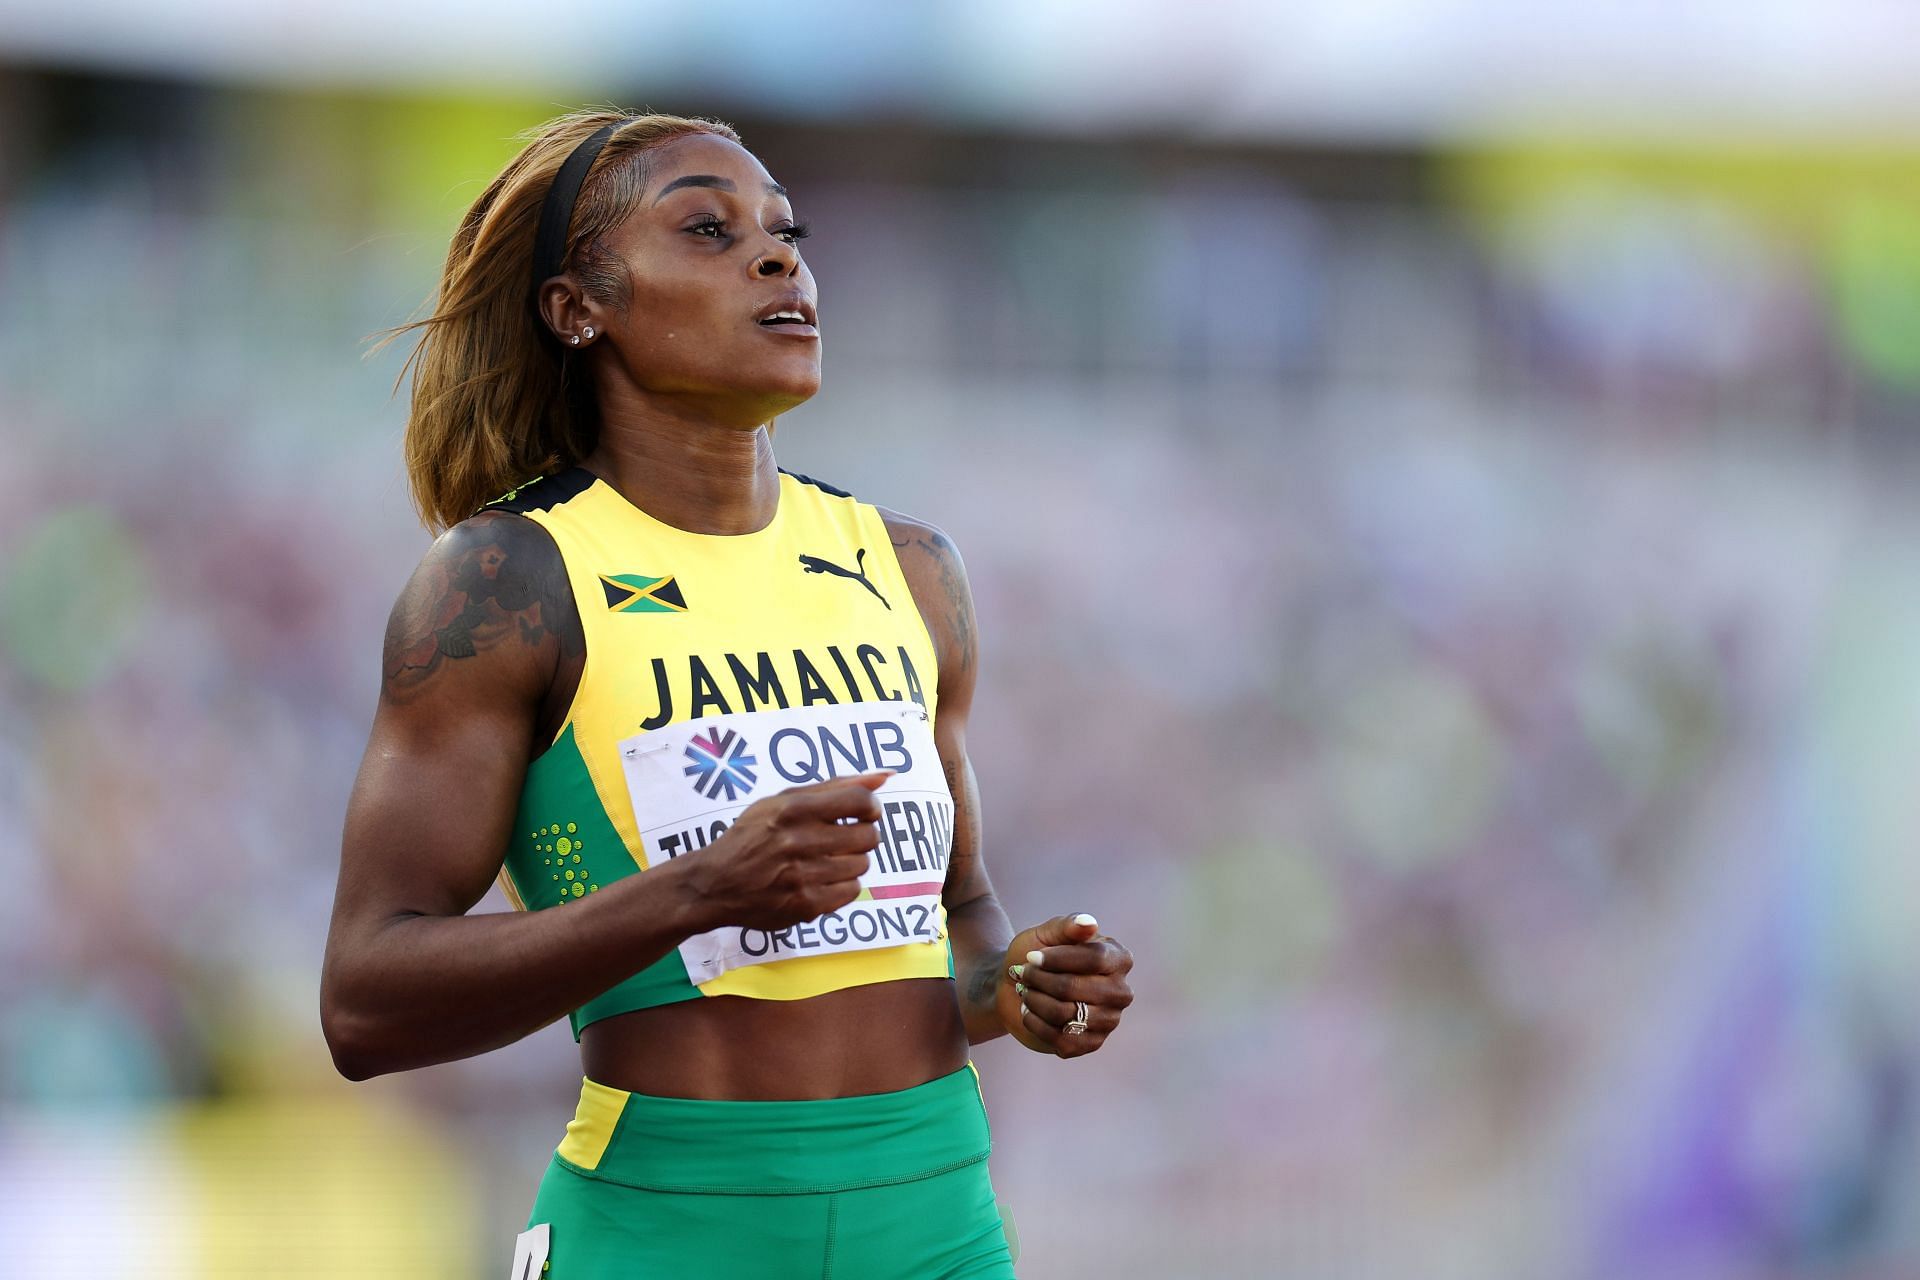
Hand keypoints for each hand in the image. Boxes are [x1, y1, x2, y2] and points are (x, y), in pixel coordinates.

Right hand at [678, 771, 887, 930]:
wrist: (715, 884)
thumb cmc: (752, 836)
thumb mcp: (783, 800)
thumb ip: (835, 786)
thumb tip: (885, 776)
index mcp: (792, 809)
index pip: (860, 802)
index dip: (871, 807)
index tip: (864, 813)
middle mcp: (797, 841)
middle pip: (868, 836)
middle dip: (863, 835)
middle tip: (844, 838)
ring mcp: (802, 876)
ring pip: (862, 865)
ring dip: (851, 861)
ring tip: (827, 859)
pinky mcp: (805, 905)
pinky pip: (852, 891)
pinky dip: (843, 885)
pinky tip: (822, 879)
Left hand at [997, 913, 1132, 1057]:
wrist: (1018, 988)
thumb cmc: (1037, 956)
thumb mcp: (1047, 934)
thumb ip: (1067, 926)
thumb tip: (1089, 923)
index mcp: (1118, 958)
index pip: (1094, 958)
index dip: (1058, 958)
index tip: (1031, 956)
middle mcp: (1121, 991)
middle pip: (1075, 988)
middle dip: (1040, 980)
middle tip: (1024, 974)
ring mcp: (1110, 1021)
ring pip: (1064, 1014)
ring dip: (1035, 1001)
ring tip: (1026, 992)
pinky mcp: (1092, 1044)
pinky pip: (1060, 1038)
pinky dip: (1035, 1023)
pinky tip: (1030, 1012)